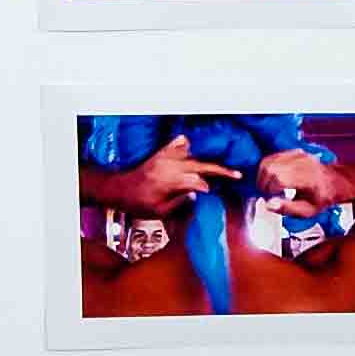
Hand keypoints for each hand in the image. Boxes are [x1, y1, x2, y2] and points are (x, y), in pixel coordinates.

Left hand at [98, 133, 243, 213]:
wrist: (117, 189)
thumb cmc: (136, 203)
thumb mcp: (159, 212)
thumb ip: (179, 203)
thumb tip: (196, 194)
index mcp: (171, 181)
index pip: (199, 182)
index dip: (208, 188)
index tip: (212, 193)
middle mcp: (170, 166)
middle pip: (201, 165)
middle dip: (220, 170)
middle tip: (237, 174)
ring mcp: (165, 158)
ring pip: (192, 155)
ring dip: (207, 159)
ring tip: (222, 164)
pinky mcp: (160, 155)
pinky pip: (175, 145)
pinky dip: (184, 144)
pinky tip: (190, 144)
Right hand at [253, 147, 344, 209]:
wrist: (335, 182)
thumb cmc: (321, 198)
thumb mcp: (308, 211)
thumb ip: (288, 209)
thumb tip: (269, 204)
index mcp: (307, 179)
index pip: (279, 179)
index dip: (269, 189)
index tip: (269, 198)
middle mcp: (302, 163)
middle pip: (271, 169)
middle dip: (263, 183)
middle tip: (266, 194)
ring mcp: (297, 155)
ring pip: (268, 161)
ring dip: (262, 175)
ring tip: (267, 187)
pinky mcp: (293, 152)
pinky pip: (272, 156)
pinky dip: (266, 167)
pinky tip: (270, 177)